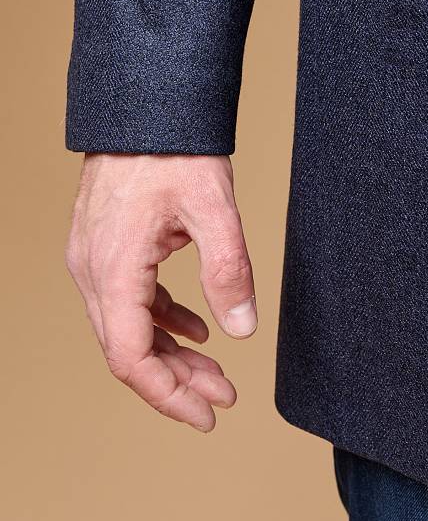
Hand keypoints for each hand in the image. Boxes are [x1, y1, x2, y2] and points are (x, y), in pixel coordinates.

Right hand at [66, 152, 257, 431]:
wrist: (145, 106)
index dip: (169, 395)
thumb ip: (228, 268)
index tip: (208, 414)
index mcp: (114, 267)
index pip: (131, 357)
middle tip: (223, 397)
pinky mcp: (106, 245)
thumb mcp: (213, 206)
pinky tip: (196, 328)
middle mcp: (93, 269)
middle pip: (128, 349)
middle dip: (176, 381)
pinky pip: (130, 299)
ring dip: (170, 353)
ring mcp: (94, 257)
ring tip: (216, 371)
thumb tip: (242, 328)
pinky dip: (162, 319)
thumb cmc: (175, 148)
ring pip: (128, 327)